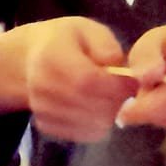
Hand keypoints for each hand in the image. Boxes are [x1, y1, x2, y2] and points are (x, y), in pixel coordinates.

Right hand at [0, 17, 136, 140]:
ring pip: (87, 125)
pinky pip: (80, 135)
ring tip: (113, 98)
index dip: (115, 86)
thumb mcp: (89, 30)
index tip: (132, 82)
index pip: (87, 81)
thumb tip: (118, 67)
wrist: (33, 58)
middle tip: (128, 92)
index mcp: (51, 56)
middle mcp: (41, 86)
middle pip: (88, 106)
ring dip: (109, 115)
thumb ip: (106, 46)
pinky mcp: (45, 125)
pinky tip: (98, 108)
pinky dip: (97, 126)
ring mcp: (41, 108)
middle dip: (116, 102)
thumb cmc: (69, 41)